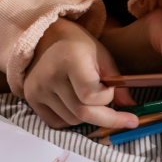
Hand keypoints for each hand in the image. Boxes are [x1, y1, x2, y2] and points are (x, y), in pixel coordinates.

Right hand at [23, 18, 137, 129]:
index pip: (91, 95)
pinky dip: (72, 119)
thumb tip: (130, 108)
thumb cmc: (79, 47)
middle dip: (107, 118)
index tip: (113, 92)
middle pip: (82, 113)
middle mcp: (50, 76)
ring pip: (72, 120)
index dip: (107, 98)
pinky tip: (74, 103)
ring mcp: (37, 89)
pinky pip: (57, 123)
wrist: (47, 38)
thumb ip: (118, 84)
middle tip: (125, 119)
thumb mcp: (103, 57)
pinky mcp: (31, 99)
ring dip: (88, 116)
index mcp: (70, 60)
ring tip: (89, 99)